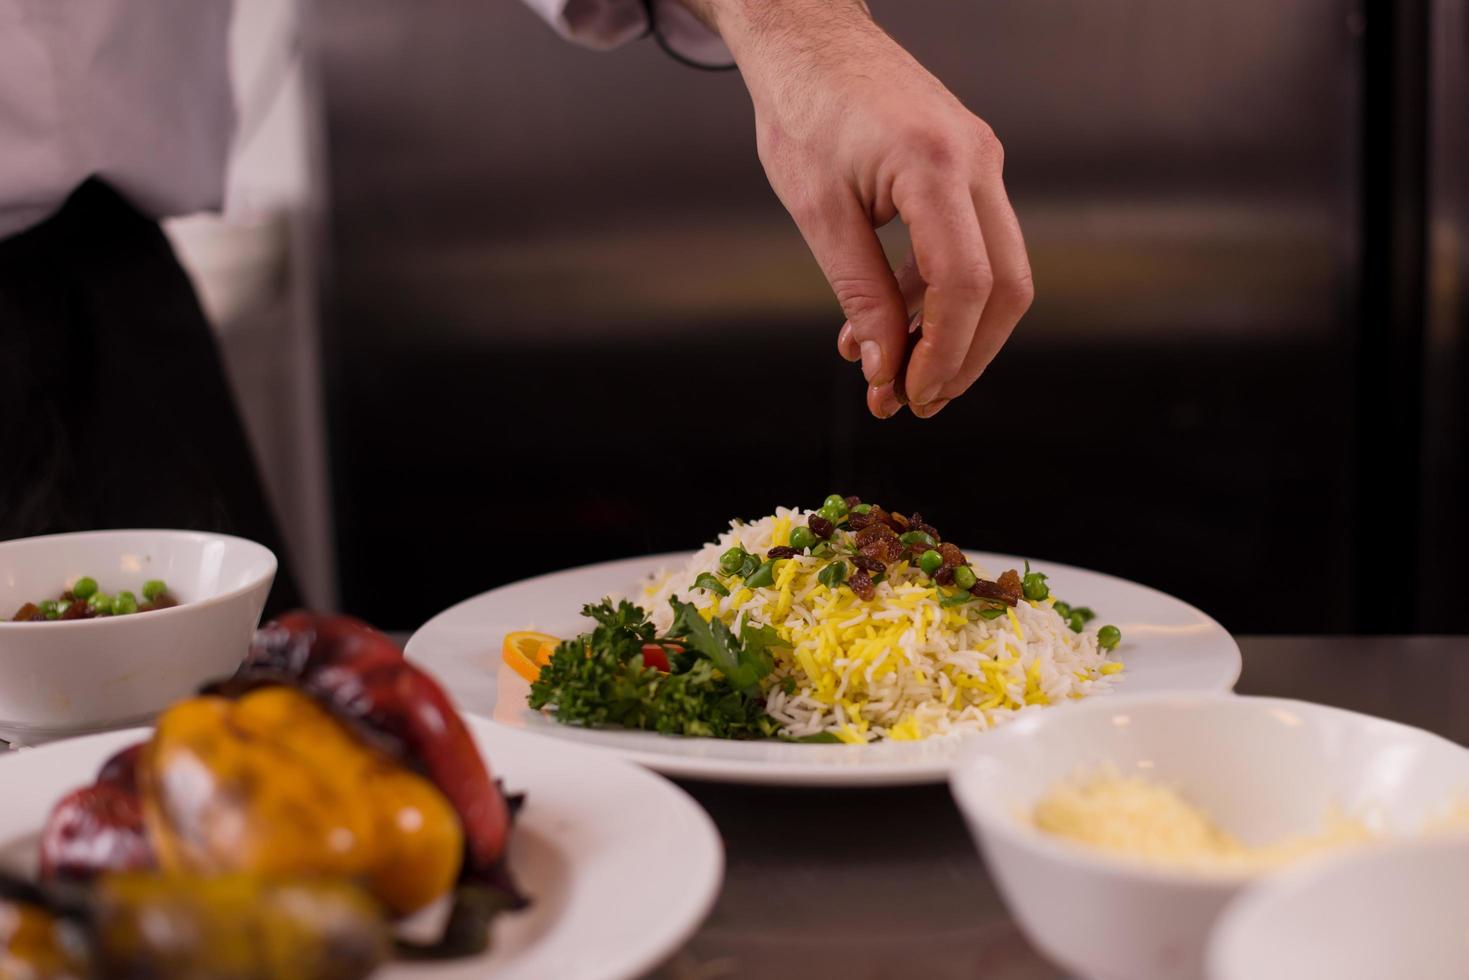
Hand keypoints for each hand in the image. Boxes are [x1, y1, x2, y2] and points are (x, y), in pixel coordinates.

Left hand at [679, 0, 1032, 417]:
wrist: (808, 40)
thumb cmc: (803, 108)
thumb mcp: (819, 213)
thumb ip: (861, 294)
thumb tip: (886, 368)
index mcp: (936, 165)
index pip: (967, 282)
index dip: (945, 353)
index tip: (910, 395)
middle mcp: (976, 160)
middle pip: (1006, 285)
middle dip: (966, 355)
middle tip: (917, 399)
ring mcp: (980, 162)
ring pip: (995, 271)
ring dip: (948, 332)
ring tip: (888, 372)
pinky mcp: (967, 168)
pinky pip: (969, 245)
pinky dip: (935, 295)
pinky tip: (886, 323)